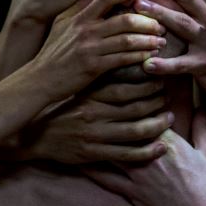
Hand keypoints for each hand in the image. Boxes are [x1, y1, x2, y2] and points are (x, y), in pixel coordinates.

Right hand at [21, 80, 172, 163]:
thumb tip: (121, 51)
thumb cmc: (59, 105)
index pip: (125, 87)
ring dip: (157, 124)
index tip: (159, 78)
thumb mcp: (77, 85)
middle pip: (134, 107)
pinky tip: (161, 147)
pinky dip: (147, 151)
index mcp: (90, 95)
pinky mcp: (93, 154)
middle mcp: (93, 113)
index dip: (147, 83)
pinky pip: (126, 154)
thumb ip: (98, 72)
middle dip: (156, 101)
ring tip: (169, 117)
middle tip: (168, 95)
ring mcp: (94, 135)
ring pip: (134, 130)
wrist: (35, 133)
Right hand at [32, 0, 166, 99]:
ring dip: (148, 38)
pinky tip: (151, 55)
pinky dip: (140, 55)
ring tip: (162, 38)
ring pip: (127, 39)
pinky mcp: (93, 67)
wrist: (40, 79)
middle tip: (162, 19)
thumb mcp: (63, 24)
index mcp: (79, 15)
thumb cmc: (54, 50)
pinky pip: (123, 58)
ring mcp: (89, 48)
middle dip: (147, 18)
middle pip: (123, 17)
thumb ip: (81, 7)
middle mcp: (84, 29)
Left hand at [85, 110, 205, 205]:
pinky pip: (106, 178)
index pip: (146, 115)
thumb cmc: (205, 186)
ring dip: (96, 137)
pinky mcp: (131, 191)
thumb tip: (202, 107)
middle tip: (94, 101)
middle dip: (109, 114)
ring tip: (80, 124)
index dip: (134, 101)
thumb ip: (202, 128)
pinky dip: (91, 168)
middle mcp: (149, 155)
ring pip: (111, 149)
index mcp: (168, 142)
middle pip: (124, 128)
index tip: (123, 89)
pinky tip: (78, 159)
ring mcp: (138, 174)